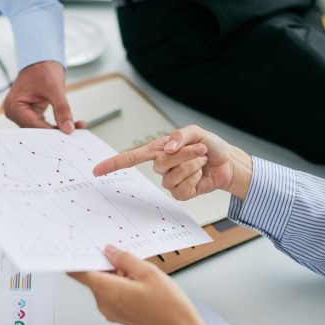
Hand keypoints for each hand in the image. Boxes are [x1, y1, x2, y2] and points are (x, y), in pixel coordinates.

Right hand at [3, 61, 86, 132]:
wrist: (41, 60)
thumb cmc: (42, 68)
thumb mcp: (55, 89)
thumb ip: (62, 109)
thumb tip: (68, 128)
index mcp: (14, 106)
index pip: (34, 126)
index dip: (51, 132)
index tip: (67, 134)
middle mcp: (15, 112)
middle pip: (37, 130)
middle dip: (57, 132)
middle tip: (74, 133)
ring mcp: (22, 114)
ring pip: (42, 129)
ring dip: (59, 129)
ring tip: (77, 127)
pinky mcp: (31, 115)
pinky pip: (45, 125)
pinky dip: (58, 125)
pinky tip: (71, 124)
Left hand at [69, 245, 216, 324]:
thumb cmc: (168, 306)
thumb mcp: (147, 271)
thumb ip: (124, 258)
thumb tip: (110, 251)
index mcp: (108, 291)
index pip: (79, 273)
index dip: (75, 258)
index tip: (76, 247)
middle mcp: (105, 304)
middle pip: (93, 276)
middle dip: (103, 263)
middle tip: (119, 252)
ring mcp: (111, 311)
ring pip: (103, 284)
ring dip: (114, 273)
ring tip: (136, 269)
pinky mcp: (119, 315)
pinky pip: (111, 293)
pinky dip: (119, 283)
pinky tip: (137, 279)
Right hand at [94, 125, 252, 199]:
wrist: (227, 162)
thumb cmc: (210, 145)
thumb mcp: (196, 132)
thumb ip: (180, 136)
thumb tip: (167, 147)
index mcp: (158, 150)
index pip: (131, 157)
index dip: (113, 163)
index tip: (97, 170)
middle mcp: (161, 166)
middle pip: (160, 164)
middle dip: (184, 155)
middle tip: (200, 149)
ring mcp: (170, 180)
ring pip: (172, 177)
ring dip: (192, 166)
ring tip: (201, 160)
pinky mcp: (181, 192)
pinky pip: (182, 189)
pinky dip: (195, 179)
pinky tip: (200, 174)